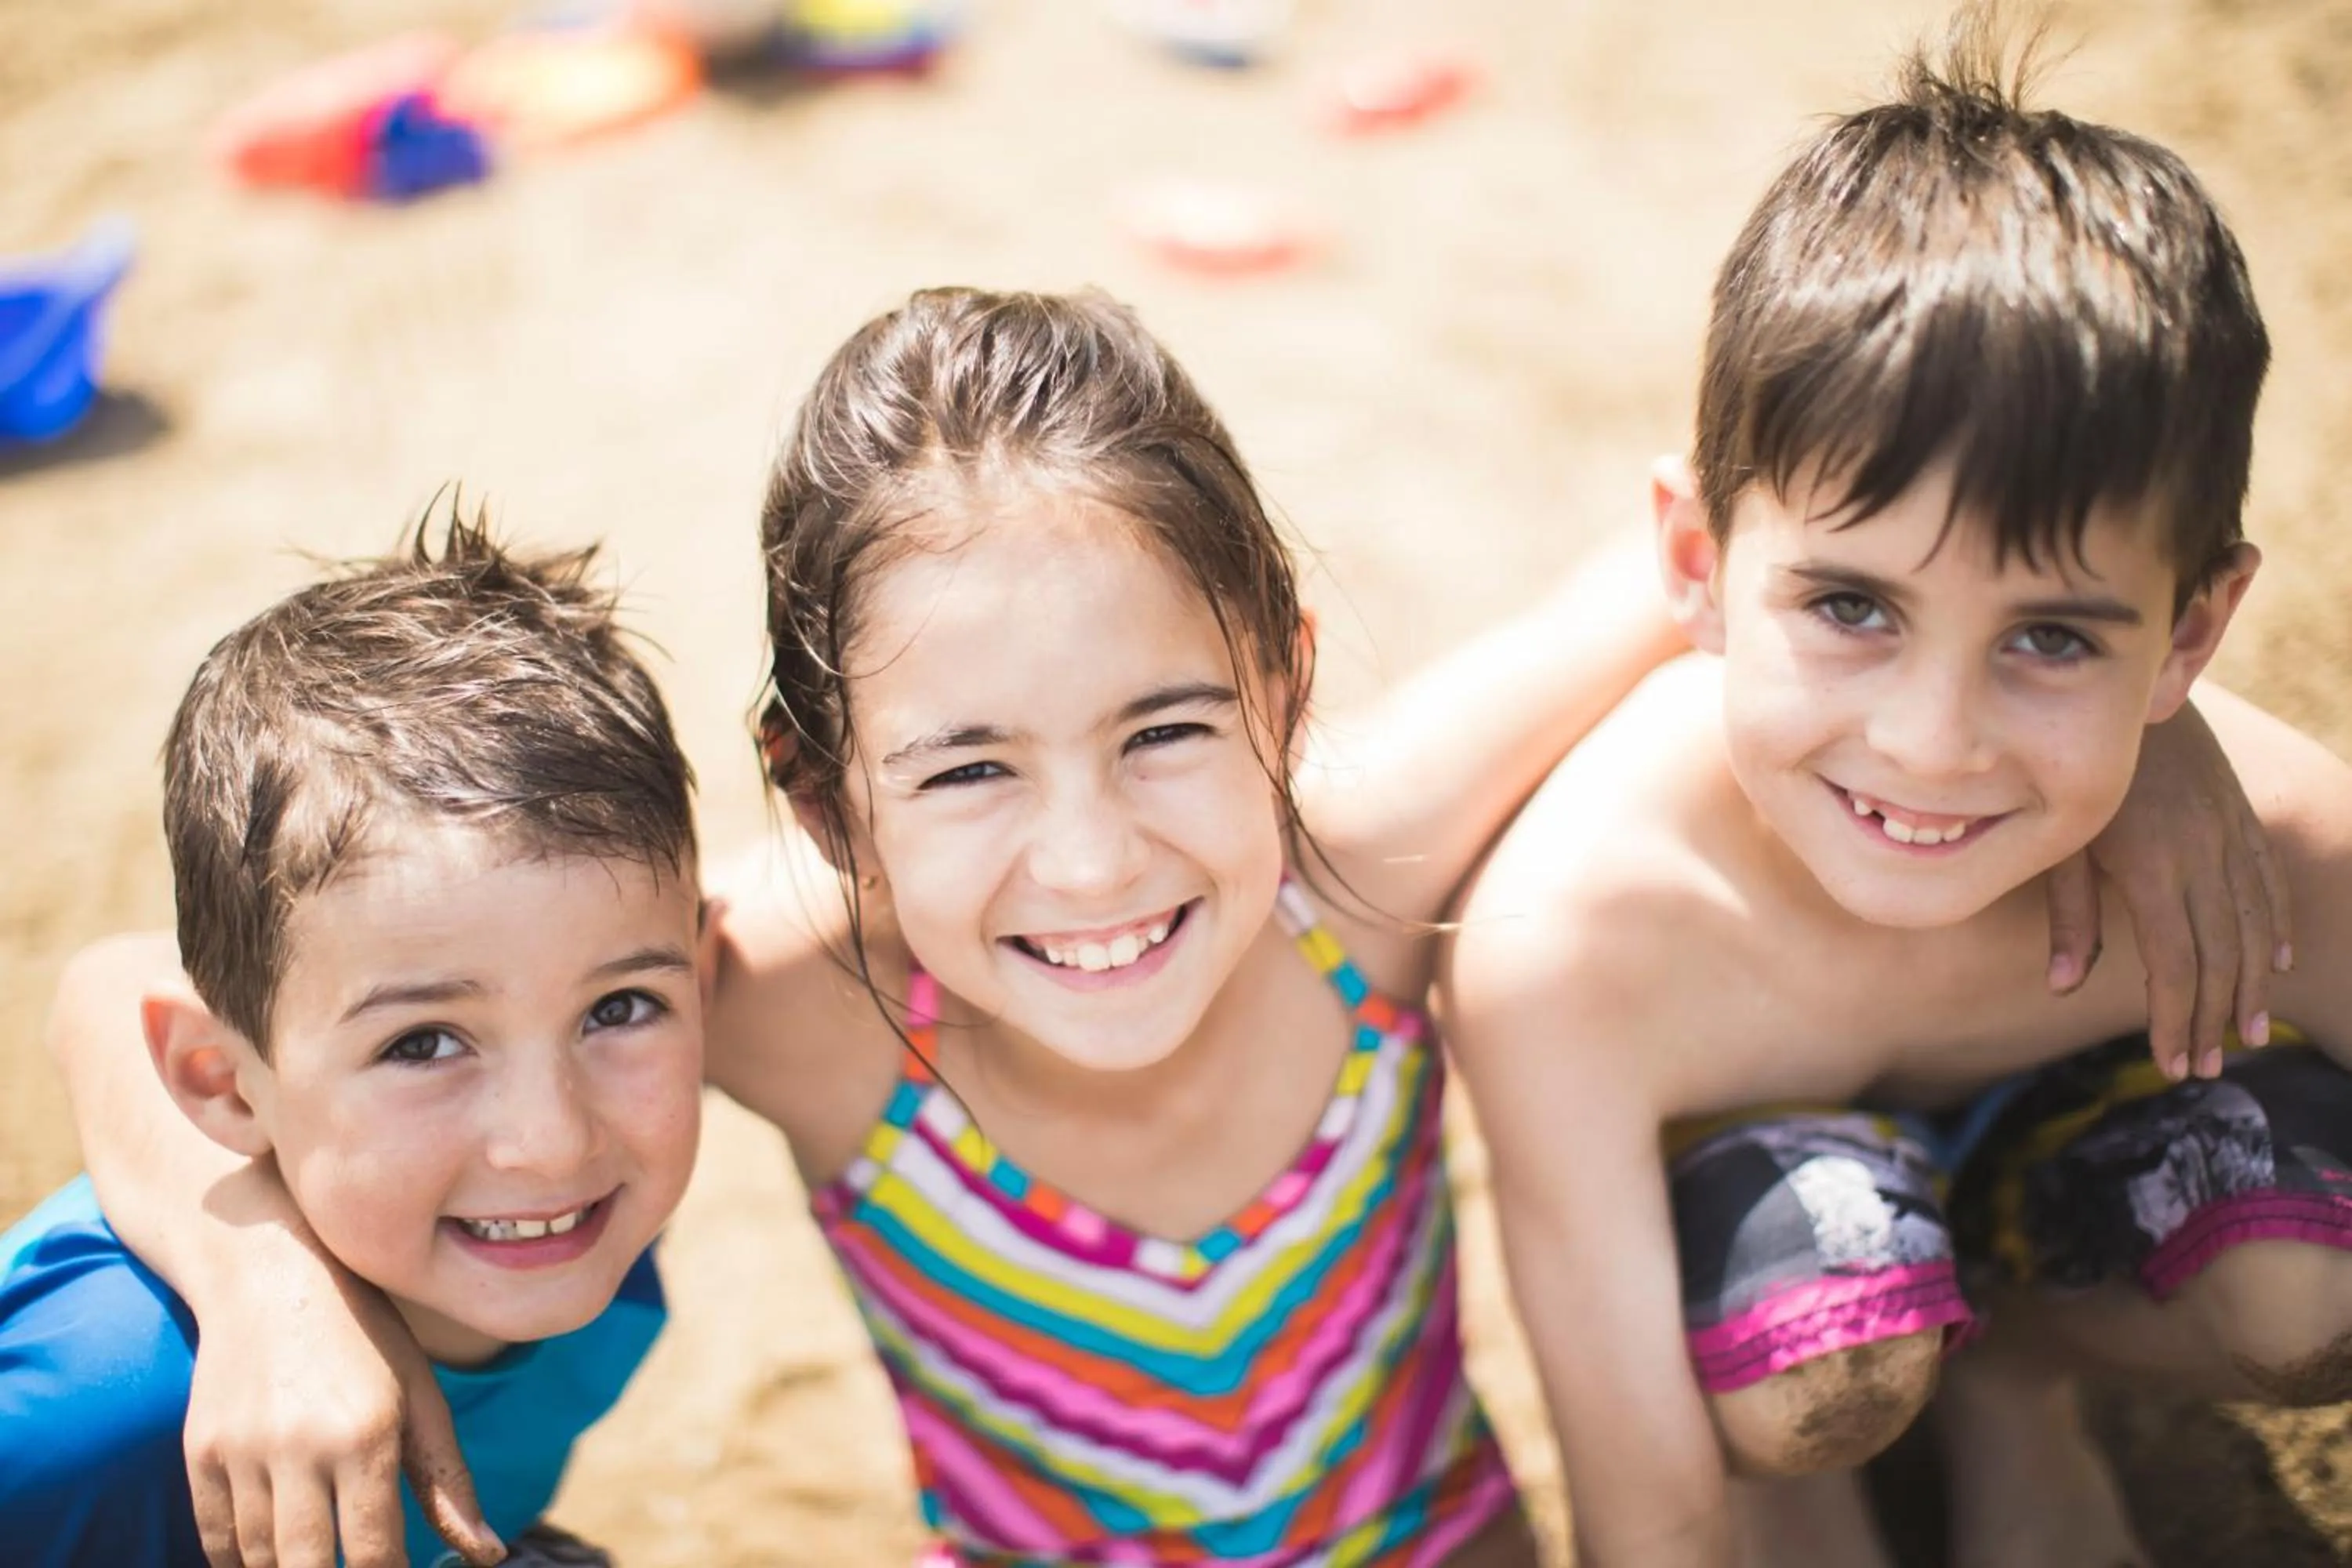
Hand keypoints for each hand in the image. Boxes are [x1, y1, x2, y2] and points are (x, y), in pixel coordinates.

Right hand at [181, 1169, 501, 1567]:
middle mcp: (301, 1446)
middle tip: (352, 1565)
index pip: (372, 1553)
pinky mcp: (198, 1452)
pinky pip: (215, 1538)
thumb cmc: (366, 1339)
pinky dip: (240, 1559)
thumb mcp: (421, 1398)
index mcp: (367, 1434)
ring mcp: (242, 1451)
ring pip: (259, 1557)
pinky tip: (269, 1556)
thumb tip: (488, 1556)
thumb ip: (448, 1483)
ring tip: (317, 1556)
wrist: (271, 1275)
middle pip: (308, 1565)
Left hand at [2043, 701, 2291, 1081]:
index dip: (2174, 1018)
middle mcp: (2201, 856)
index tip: (2172, 1063)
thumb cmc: (2070, 771)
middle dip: (2212, 1018)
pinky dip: (2276, 926)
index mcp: (2151, 869)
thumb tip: (2063, 986)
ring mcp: (2228, 834)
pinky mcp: (2239, 815)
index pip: (2174, 963)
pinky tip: (2280, 962)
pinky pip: (2267, 880)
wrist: (2127, 693)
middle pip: (2219, 956)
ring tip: (2248, 1033)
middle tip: (2209, 1068)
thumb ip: (2070, 914)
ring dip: (2253, 985)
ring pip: (2253, 924)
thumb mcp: (2060, 842)